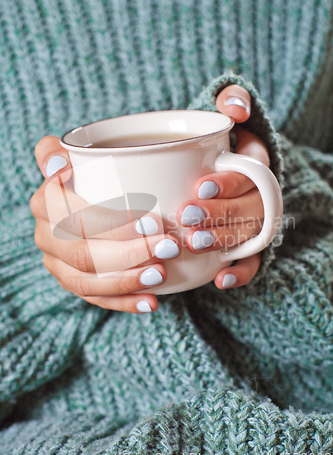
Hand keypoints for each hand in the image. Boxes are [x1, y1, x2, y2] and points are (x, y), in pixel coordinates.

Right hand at [30, 137, 181, 312]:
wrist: (87, 197)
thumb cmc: (92, 171)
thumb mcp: (76, 154)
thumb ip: (55, 152)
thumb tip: (60, 167)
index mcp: (44, 203)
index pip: (76, 217)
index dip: (113, 223)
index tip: (152, 220)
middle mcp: (46, 236)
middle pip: (84, 253)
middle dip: (130, 254)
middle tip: (169, 247)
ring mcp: (57, 264)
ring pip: (87, 282)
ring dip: (127, 281)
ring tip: (161, 274)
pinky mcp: (73, 282)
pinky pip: (96, 300)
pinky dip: (124, 302)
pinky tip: (152, 301)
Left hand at [177, 85, 269, 289]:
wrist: (210, 166)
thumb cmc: (208, 142)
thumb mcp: (218, 114)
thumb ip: (231, 100)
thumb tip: (237, 108)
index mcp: (255, 162)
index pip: (252, 172)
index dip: (229, 182)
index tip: (200, 185)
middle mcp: (260, 192)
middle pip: (251, 206)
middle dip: (221, 214)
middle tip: (188, 217)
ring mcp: (255, 219)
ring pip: (250, 234)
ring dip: (224, 241)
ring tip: (194, 244)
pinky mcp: (247, 243)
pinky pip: (253, 260)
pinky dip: (241, 272)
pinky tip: (220, 279)